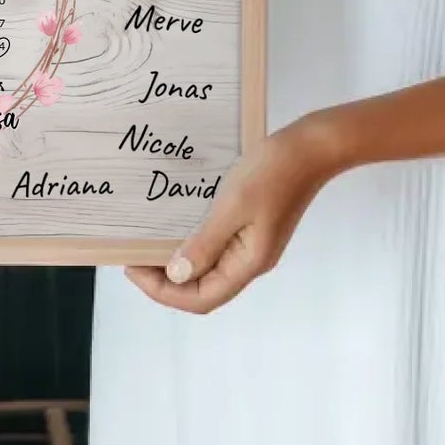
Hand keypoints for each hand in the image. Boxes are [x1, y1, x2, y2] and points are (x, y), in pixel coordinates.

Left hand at [124, 115, 340, 314]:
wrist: (311, 147)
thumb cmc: (272, 172)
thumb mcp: (234, 205)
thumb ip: (206, 242)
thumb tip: (176, 275)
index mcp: (249, 263)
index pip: (202, 298)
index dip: (164, 292)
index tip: (133, 268)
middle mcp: (251, 261)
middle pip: (204, 288)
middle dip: (167, 280)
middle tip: (134, 256)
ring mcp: (253, 244)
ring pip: (210, 268)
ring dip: (179, 262)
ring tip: (149, 243)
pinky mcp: (253, 227)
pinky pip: (218, 247)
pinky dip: (194, 243)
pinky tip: (176, 225)